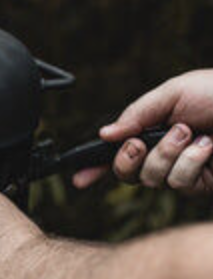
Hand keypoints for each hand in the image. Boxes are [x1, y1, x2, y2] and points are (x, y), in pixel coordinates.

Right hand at [74, 69, 212, 195]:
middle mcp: (165, 154)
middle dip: (126, 160)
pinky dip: (190, 162)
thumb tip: (106, 134)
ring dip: (167, 155)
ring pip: (151, 179)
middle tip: (138, 143)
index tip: (78, 177)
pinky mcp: (202, 185)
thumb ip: (136, 114)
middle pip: (128, 173)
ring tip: (190, 133)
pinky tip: (207, 147)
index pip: (119, 152)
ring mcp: (184, 172)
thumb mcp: (173, 93)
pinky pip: (179, 183)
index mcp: (154, 129)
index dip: (96, 167)